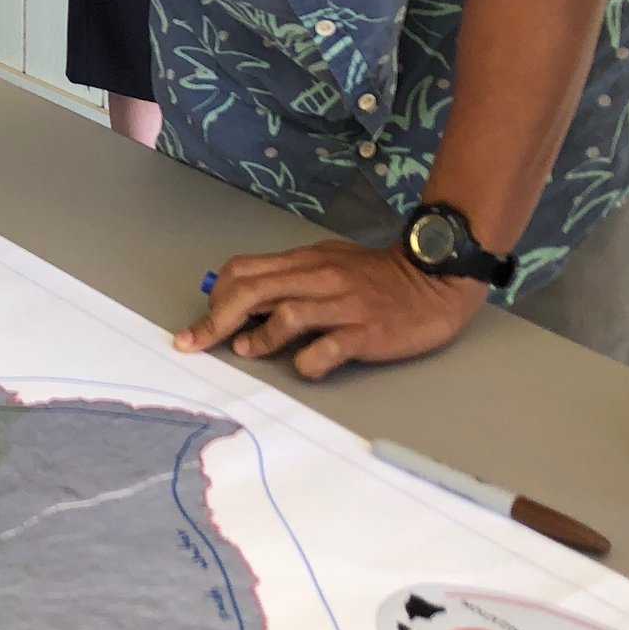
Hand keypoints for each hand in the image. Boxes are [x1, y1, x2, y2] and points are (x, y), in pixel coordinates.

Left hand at [174, 241, 487, 379]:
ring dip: (258, 338)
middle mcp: (319, 278)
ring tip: (246, 352)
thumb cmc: (377, 276)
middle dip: (215, 320)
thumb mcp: (329, 263)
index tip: (204, 321)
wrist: (433, 280)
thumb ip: (290, 279)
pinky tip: (302, 368)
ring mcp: (342, 305)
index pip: (243, 271)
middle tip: (195, 343)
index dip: (215, 296)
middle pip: (252, 291)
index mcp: (306, 261)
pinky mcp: (365, 331)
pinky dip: (307, 362)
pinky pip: (326, 349)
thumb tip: (246, 301)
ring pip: (286, 315)